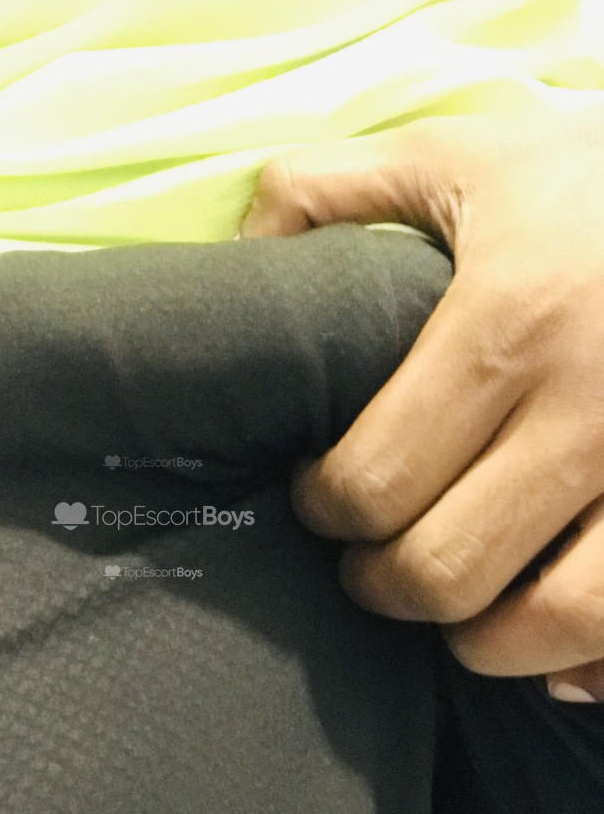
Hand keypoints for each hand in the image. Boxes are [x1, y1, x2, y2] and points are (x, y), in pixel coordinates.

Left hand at [240, 95, 603, 702]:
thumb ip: (330, 189)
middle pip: (446, 566)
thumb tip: (245, 250)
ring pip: (553, 621)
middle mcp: (591, 403)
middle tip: (366, 559)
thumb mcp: (458, 154)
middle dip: (381, 583)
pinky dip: (586, 659)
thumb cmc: (587, 179)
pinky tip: (550, 646)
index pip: (374, 478)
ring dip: (479, 639)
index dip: (323, 508)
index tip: (318, 495)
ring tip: (450, 605)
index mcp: (510, 320)